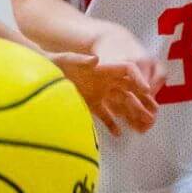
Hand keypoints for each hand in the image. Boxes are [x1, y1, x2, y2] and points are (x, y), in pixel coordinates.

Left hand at [48, 21, 164, 136]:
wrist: (38, 73)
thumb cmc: (53, 62)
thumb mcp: (65, 59)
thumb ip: (79, 59)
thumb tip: (96, 59)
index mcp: (101, 68)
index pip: (126, 70)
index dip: (138, 79)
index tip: (148, 90)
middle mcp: (103, 80)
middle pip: (128, 89)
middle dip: (142, 100)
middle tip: (154, 113)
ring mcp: (98, 92)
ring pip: (120, 103)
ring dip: (132, 114)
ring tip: (143, 127)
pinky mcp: (89, 103)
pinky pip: (104, 115)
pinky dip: (111, 123)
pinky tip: (119, 133)